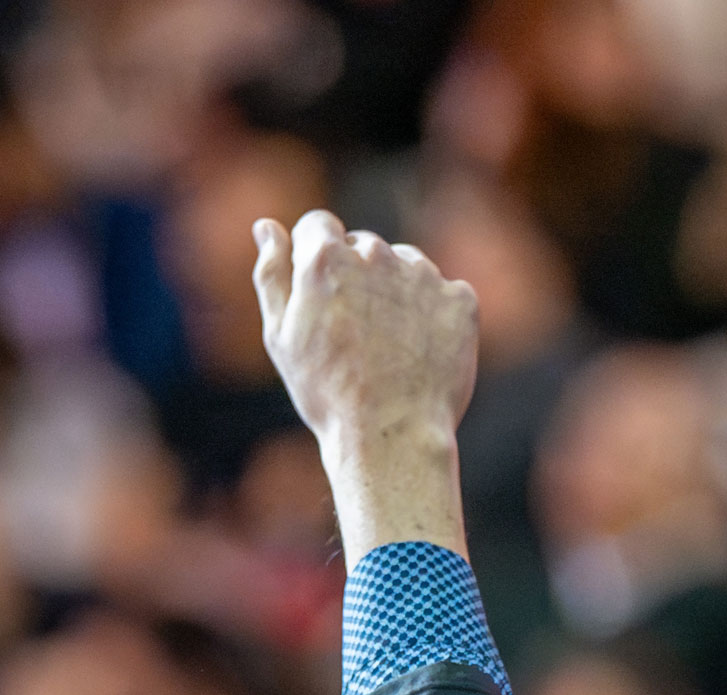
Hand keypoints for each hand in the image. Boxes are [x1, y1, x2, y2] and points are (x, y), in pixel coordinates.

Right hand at [252, 213, 476, 563]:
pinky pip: (440, 294)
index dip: (311, 255)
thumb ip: (272, 275)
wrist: (391, 436)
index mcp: (326, 259)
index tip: (317, 293)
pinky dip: (429, 316)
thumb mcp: (281, 337)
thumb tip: (266, 227)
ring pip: (403, 267)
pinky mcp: (460, 298)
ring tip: (385, 348)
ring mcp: (424, 274)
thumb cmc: (325, 392)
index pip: (317, 226)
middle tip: (350, 335)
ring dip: (392, 293)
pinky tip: (416, 354)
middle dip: (354, 277)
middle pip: (361, 247)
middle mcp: (377, 254)